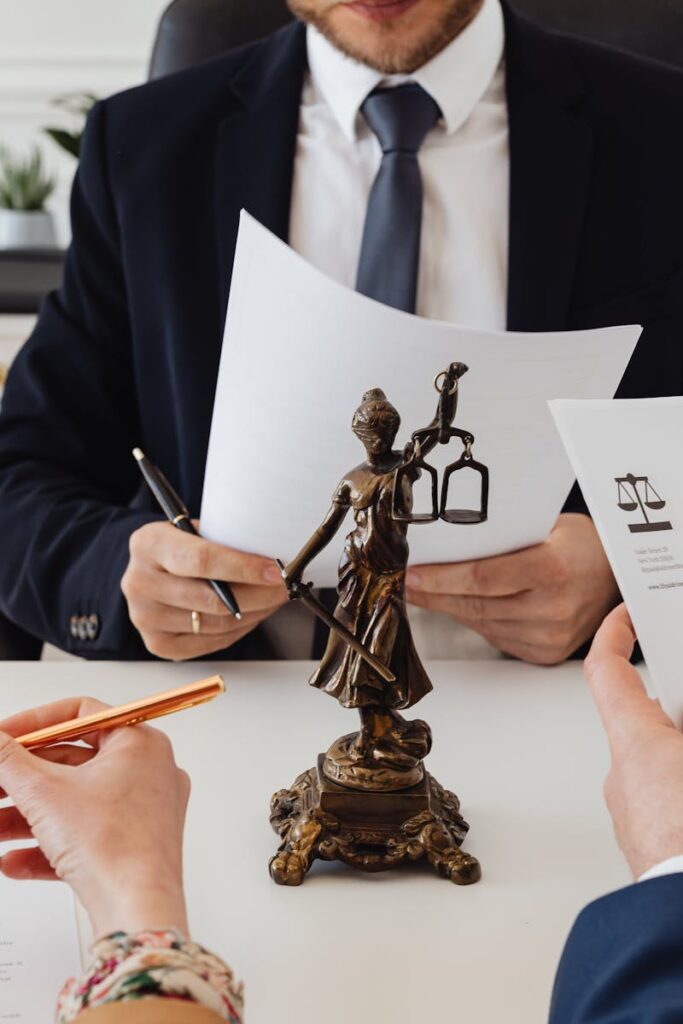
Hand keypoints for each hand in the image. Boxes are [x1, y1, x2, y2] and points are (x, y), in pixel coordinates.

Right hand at [0, 698, 189, 936]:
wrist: (137, 908)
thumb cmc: (113, 845)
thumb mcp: (44, 793)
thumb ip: (11, 760)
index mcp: (140, 743)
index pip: (80, 714)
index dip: (34, 723)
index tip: (4, 737)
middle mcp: (149, 771)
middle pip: (72, 762)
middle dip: (23, 778)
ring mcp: (145, 810)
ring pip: (75, 803)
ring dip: (27, 815)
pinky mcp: (135, 845)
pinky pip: (86, 835)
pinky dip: (50, 844)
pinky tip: (14, 861)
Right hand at [122, 521, 286, 658]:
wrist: (152, 569)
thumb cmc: (182, 546)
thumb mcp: (197, 530)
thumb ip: (226, 541)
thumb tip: (274, 559)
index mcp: (148, 544)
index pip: (202, 560)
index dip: (244, 568)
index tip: (276, 572)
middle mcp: (139, 582)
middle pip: (213, 599)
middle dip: (259, 594)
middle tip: (285, 587)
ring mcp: (145, 617)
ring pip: (217, 623)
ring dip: (254, 612)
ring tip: (272, 599)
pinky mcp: (158, 643)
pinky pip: (212, 641)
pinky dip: (239, 629)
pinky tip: (252, 614)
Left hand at [406, 513, 618, 664]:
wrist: (616, 577)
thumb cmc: (579, 544)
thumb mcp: (544, 527)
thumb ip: (500, 538)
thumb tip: (444, 543)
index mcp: (553, 570)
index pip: (481, 577)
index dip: (440, 578)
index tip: (411, 572)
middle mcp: (553, 609)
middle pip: (474, 604)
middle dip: (433, 593)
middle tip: (405, 582)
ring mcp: (549, 636)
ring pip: (480, 623)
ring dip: (447, 607)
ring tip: (423, 591)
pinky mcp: (544, 653)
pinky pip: (494, 635)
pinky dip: (472, 620)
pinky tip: (456, 605)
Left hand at [584, 604, 682, 877]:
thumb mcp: (682, 749)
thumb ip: (679, 720)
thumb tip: (677, 716)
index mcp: (637, 744)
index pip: (607, 670)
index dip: (614, 634)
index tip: (628, 613)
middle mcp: (627, 776)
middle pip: (653, 720)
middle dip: (680, 710)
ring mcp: (639, 817)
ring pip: (667, 764)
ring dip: (679, 749)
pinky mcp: (654, 848)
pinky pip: (671, 801)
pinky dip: (682, 787)